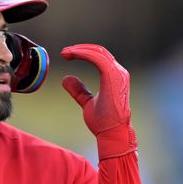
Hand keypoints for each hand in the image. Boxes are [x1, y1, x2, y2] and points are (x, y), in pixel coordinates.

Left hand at [60, 44, 137, 158]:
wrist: (112, 134)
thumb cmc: (103, 122)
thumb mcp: (87, 102)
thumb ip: (79, 91)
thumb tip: (66, 78)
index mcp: (115, 77)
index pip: (100, 57)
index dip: (83, 53)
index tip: (67, 55)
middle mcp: (119, 73)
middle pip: (99, 51)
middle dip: (80, 49)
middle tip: (63, 52)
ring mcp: (118, 74)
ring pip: (98, 52)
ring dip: (80, 50)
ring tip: (65, 53)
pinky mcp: (113, 77)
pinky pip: (97, 58)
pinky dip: (84, 54)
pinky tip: (72, 55)